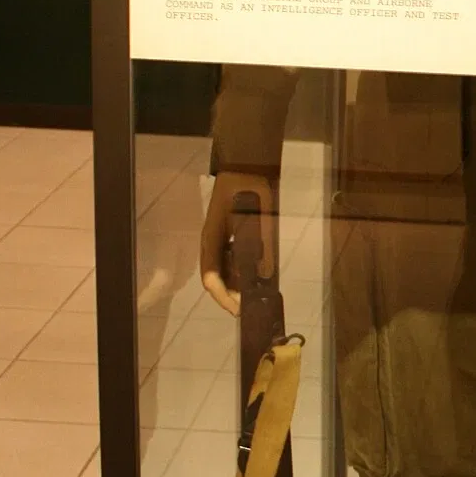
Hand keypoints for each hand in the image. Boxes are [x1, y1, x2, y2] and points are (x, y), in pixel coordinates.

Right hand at [199, 170, 275, 315]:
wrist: (247, 167)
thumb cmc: (251, 190)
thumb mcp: (260, 218)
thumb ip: (263, 247)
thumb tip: (265, 275)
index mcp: (211, 240)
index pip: (210, 278)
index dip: (223, 297)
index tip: (237, 309)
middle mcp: (212, 243)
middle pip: (216, 278)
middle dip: (231, 294)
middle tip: (250, 306)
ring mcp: (219, 239)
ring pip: (224, 270)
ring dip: (237, 283)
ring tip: (255, 293)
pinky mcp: (229, 235)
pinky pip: (232, 259)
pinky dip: (241, 271)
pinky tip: (257, 274)